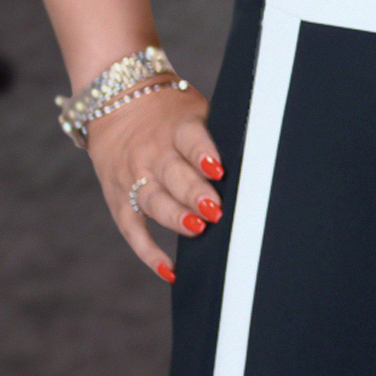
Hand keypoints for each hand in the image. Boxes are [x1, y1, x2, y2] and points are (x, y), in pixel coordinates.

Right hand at [86, 83, 223, 283]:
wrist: (115, 104)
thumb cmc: (171, 114)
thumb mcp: (195, 110)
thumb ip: (217, 133)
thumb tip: (259, 157)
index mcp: (176, 127)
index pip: (190, 139)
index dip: (203, 153)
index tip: (219, 170)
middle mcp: (152, 154)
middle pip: (172, 175)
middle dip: (193, 194)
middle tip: (215, 209)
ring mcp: (133, 179)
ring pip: (153, 202)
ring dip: (175, 218)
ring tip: (197, 230)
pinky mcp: (119, 200)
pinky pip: (133, 231)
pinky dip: (149, 253)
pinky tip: (170, 271)